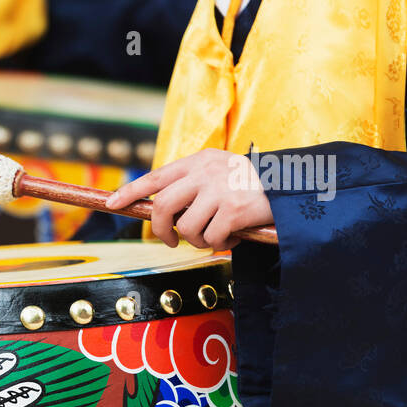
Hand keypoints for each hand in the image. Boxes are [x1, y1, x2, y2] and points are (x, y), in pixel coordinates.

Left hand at [105, 149, 273, 248]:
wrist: (294, 186)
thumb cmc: (252, 186)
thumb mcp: (219, 173)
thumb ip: (192, 185)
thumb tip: (160, 212)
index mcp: (199, 161)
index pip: (156, 176)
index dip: (131, 191)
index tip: (112, 203)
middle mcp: (206, 172)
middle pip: (163, 206)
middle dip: (161, 230)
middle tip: (171, 241)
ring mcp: (220, 189)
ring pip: (187, 227)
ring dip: (197, 240)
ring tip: (215, 236)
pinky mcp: (235, 209)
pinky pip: (211, 238)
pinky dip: (220, 245)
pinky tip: (233, 237)